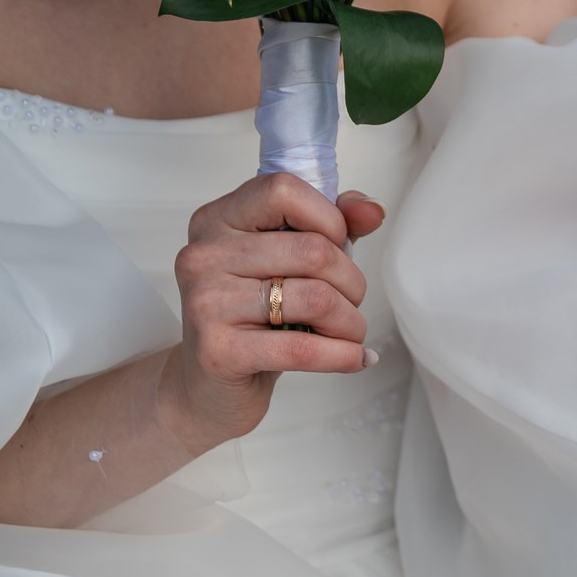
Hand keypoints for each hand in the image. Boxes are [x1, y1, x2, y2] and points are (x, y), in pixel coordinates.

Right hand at [160, 176, 387, 450]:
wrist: (207, 387)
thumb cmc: (252, 317)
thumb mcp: (289, 261)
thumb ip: (332, 225)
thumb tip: (373, 210)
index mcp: (217, 219)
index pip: (283, 189)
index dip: (327, 218)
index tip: (338, 245)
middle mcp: (203, 255)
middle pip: (312, 250)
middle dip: (351, 281)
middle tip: (351, 302)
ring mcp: (206, 303)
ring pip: (315, 298)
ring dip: (351, 322)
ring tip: (350, 333)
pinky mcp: (218, 351)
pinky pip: (302, 348)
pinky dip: (342, 355)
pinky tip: (354, 359)